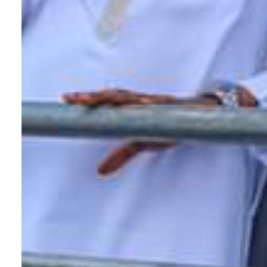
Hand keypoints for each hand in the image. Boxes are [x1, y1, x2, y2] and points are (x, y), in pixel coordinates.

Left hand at [59, 87, 227, 177]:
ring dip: (108, 97)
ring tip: (90, 100)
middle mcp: (139, 100)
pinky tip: (137, 104)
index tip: (66, 99)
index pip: (106, 100)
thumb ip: (122, 154)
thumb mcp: (143, 141)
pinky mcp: (167, 109)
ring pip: (127, 97)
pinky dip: (144, 104)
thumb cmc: (168, 125)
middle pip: (111, 95)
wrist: (200, 113)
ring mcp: (152, 102)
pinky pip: (153, 106)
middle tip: (69, 98)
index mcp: (131, 106)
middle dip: (91, 96)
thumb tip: (99, 171)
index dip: (87, 99)